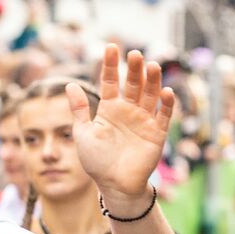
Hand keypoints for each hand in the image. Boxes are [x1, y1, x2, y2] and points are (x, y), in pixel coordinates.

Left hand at [70, 47, 175, 210]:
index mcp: (110, 108)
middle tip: (134, 54)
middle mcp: (129, 110)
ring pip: (150, 95)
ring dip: (153, 81)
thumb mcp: (83, 133)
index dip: (111, 65)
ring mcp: (144, 120)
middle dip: (134, 69)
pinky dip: (166, 105)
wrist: (114, 186)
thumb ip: (79, 110)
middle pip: (134, 84)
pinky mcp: (157, 133)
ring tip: (152, 66)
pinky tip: (165, 92)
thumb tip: (69, 84)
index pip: (111, 81)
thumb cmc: (96, 161)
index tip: (110, 47)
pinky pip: (163, 116)